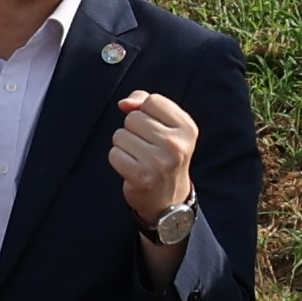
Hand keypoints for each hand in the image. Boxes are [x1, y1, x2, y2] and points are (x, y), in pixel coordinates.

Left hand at [108, 89, 200, 226]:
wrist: (169, 199)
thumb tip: (124, 103)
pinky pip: (114, 154)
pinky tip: (132, 168)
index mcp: (187, 128)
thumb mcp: (166, 126)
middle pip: (133, 118)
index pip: (152, 101)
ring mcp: (159, 161)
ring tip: (140, 157)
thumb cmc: (164, 156)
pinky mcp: (141, 176)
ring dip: (124, 145)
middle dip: (134, 130)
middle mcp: (176, 144)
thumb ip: (145, 104)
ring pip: (120, 135)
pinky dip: (119, 160)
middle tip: (147, 147)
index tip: (154, 129)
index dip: (145, 112)